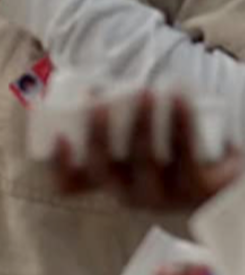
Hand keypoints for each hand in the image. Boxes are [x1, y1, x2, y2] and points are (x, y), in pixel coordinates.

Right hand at [53, 92, 242, 210]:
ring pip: (144, 160)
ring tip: (146, 91)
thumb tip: (81, 78)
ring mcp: (161, 196)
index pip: (68, 186)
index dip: (59, 164)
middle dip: (98, 132)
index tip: (60, 136)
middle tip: (98, 97)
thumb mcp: (129, 145)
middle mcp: (127, 196)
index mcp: (104, 184)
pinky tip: (178, 99)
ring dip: (141, 122)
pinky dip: (181, 123)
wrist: (214, 182)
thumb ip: (107, 122)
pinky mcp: (195, 189)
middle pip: (104, 168)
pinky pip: (185, 154)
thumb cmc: (161, 154)